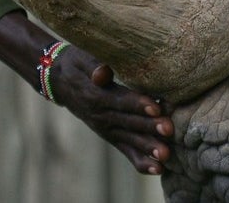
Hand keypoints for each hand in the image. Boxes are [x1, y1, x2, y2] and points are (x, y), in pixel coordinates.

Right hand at [0, 11, 174, 174]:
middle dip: (149, 127)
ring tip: (165, 156)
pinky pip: (125, 151)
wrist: (59, 81)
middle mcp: (100, 116)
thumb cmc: (76, 64)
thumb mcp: (81, 59)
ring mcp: (105, 129)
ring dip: (147, 148)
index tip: (156, 107)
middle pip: (128, 122)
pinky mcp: (110, 136)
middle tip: (169, 130)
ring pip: (129, 140)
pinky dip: (140, 161)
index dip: (138, 104)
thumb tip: (102, 72)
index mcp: (96, 95)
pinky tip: (158, 169)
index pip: (120, 100)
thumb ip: (93, 66)